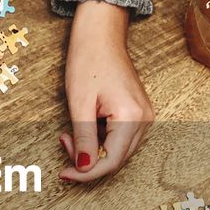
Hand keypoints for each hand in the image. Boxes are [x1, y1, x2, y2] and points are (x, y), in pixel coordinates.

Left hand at [60, 0, 154, 182]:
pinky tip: (85, 127)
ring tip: (71, 133)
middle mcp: (145, 120)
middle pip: (116, 160)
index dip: (85, 173)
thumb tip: (83, 169)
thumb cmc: (88, 62)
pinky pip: (121, 139)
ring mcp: (145, 117)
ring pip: (118, 152)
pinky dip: (101, 140)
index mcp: (131, 117)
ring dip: (93, 151)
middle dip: (87, 160)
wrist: (101, 35)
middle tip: (64, 142)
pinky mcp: (140, 114)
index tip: (64, 173)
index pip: (110, 161)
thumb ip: (83, 139)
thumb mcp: (80, 104)